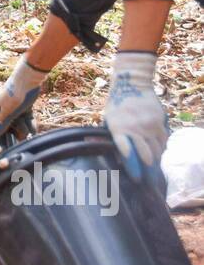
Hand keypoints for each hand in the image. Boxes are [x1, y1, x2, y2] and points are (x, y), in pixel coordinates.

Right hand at [0, 54, 47, 135]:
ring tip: (29, 133)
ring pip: (18, 121)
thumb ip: (2, 124)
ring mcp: (14, 106)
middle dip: (13, 131)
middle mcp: (4, 107)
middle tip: (20, 137)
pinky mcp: (24, 105)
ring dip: (23, 128)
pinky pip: (26, 117)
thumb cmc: (15, 95)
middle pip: (6, 124)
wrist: (30, 78)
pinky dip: (30, 123)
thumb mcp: (8, 112)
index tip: (0, 139)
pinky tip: (34, 131)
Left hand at [102, 51, 168, 181]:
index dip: (132, 168)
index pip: (126, 152)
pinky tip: (157, 152)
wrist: (132, 83)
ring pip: (157, 150)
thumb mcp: (107, 119)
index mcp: (118, 128)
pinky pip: (164, 140)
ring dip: (155, 160)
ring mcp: (149, 125)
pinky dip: (161, 148)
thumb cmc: (117, 104)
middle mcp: (135, 128)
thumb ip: (106, 136)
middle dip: (148, 170)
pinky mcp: (160, 121)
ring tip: (152, 169)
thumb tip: (100, 151)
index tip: (136, 179)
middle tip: (148, 182)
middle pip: (146, 155)